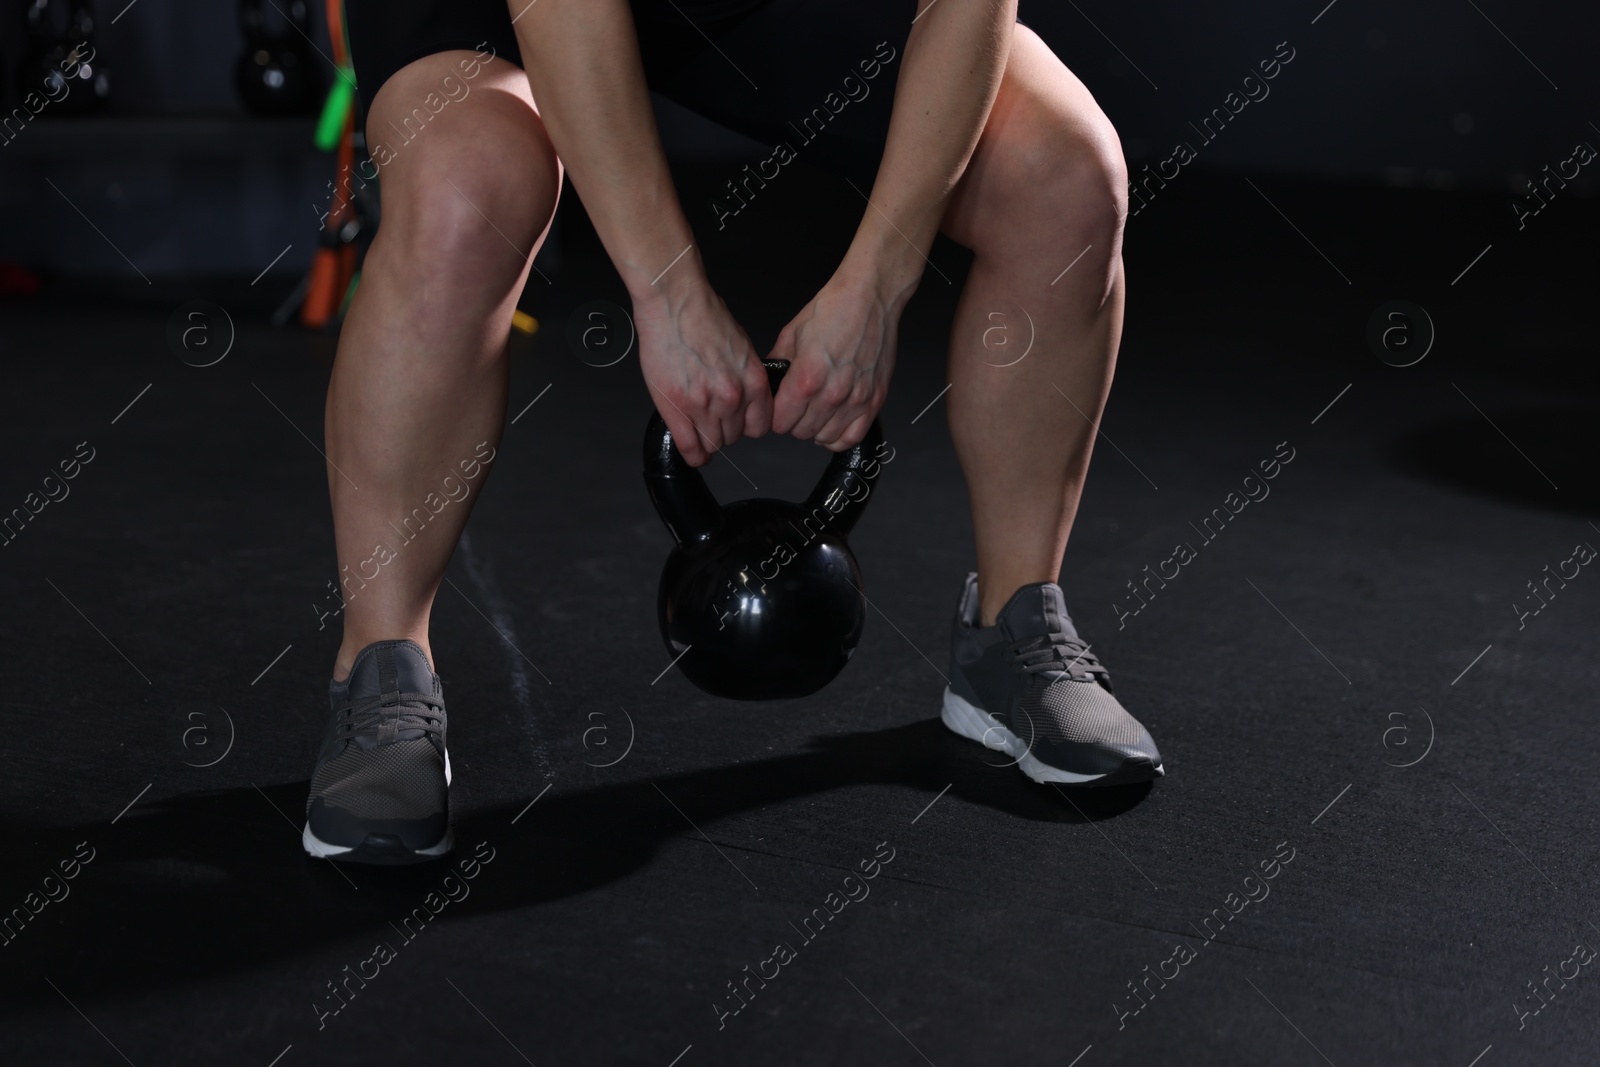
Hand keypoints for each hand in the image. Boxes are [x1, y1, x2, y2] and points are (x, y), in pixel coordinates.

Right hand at [635, 281, 772, 467]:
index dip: (747, 427)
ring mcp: (704, 405)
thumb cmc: (704, 316)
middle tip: (712, 420)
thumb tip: (744, 397)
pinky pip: (689, 446)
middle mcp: (733, 397)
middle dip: (724, 431)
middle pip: (735, 437)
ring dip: (706, 441)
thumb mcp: (741, 348)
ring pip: (712, 444)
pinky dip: (691, 454)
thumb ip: (745, 377)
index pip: (760, 427)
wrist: (675, 303)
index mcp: (753, 382)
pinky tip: (691, 452)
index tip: (738, 425)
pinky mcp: (677, 408)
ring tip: (698, 431)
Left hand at [770, 274, 897, 450]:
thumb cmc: (834, 309)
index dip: (775, 417)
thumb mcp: (791, 334)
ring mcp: (856, 399)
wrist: (870, 297)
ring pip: (826, 438)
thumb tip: (768, 382)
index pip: (780, 422)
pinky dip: (840, 437)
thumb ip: (777, 363)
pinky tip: (833, 424)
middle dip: (794, 422)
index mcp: (806, 378)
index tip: (779, 409)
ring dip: (816, 429)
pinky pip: (853, 436)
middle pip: (801, 432)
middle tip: (797, 408)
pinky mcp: (875, 399)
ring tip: (815, 414)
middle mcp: (832, 393)